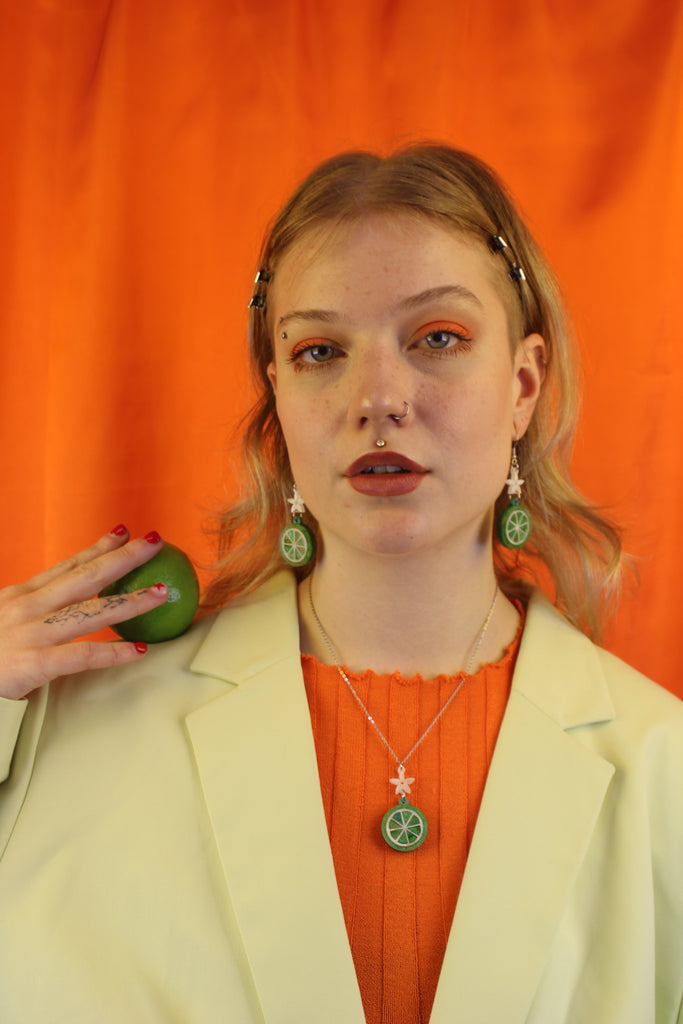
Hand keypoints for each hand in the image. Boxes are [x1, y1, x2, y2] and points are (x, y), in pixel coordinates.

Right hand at [0, 526, 170, 698]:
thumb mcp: (2, 619)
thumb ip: (30, 610)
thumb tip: (60, 603)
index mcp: (19, 596)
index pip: (66, 566)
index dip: (97, 548)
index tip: (123, 532)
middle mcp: (27, 608)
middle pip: (85, 577)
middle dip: (122, 558)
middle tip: (154, 542)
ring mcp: (30, 634)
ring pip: (91, 612)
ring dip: (130, 601)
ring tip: (162, 591)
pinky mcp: (32, 664)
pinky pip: (82, 656)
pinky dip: (113, 652)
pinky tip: (139, 651)